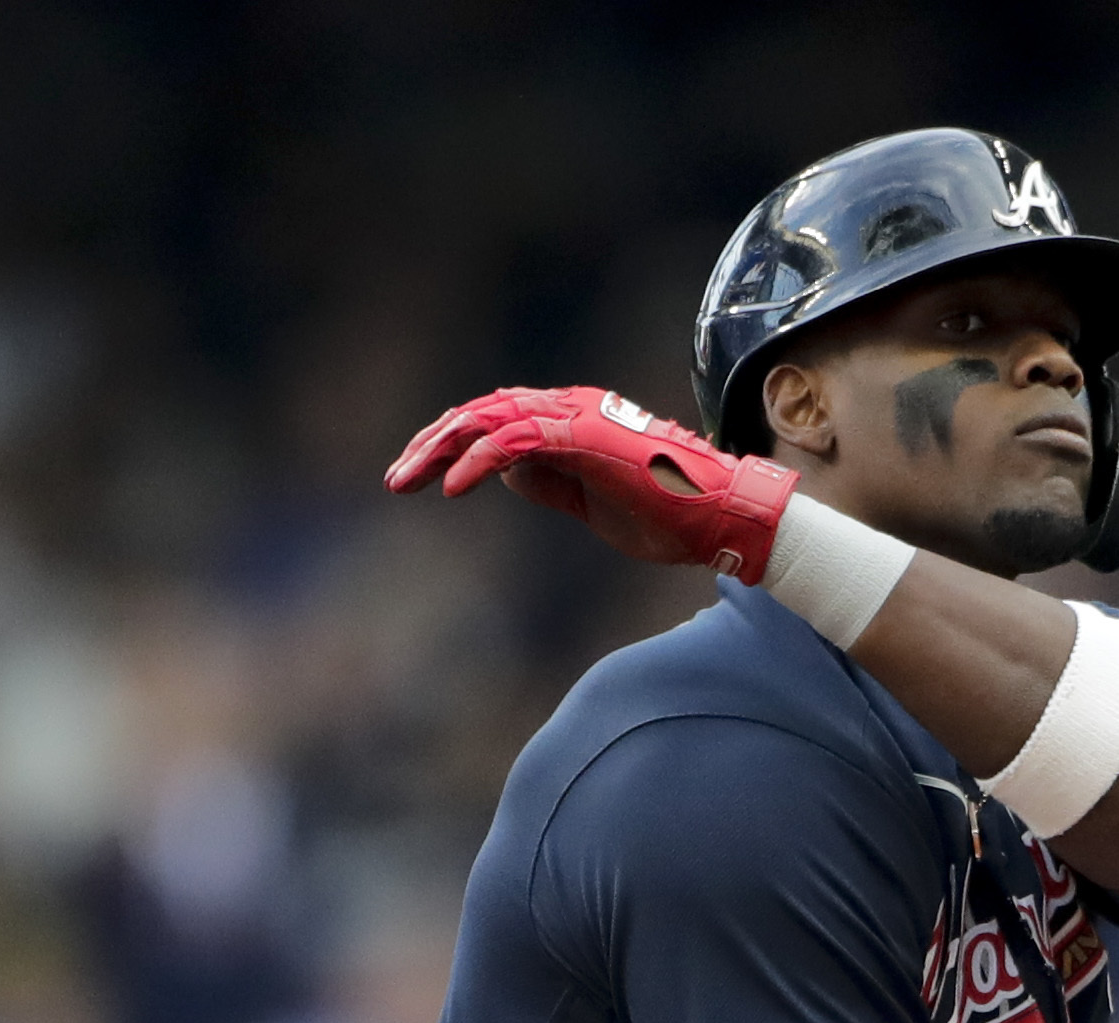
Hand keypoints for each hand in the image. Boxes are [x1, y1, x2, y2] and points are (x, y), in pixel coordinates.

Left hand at [384, 387, 799, 581]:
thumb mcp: (594, 503)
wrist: (722, 519)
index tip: (420, 476)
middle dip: (431, 444)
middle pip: (482, 412)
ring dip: (440, 450)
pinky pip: (515, 442)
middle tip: (396, 479)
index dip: (453, 445)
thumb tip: (508, 474)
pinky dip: (478, 462)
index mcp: (573, 420)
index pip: (497, 420)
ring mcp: (577, 417)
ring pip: (489, 419)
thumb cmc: (670, 515)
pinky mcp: (583, 438)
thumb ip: (551, 483)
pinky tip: (451, 489)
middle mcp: (570, 408)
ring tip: (406, 481)